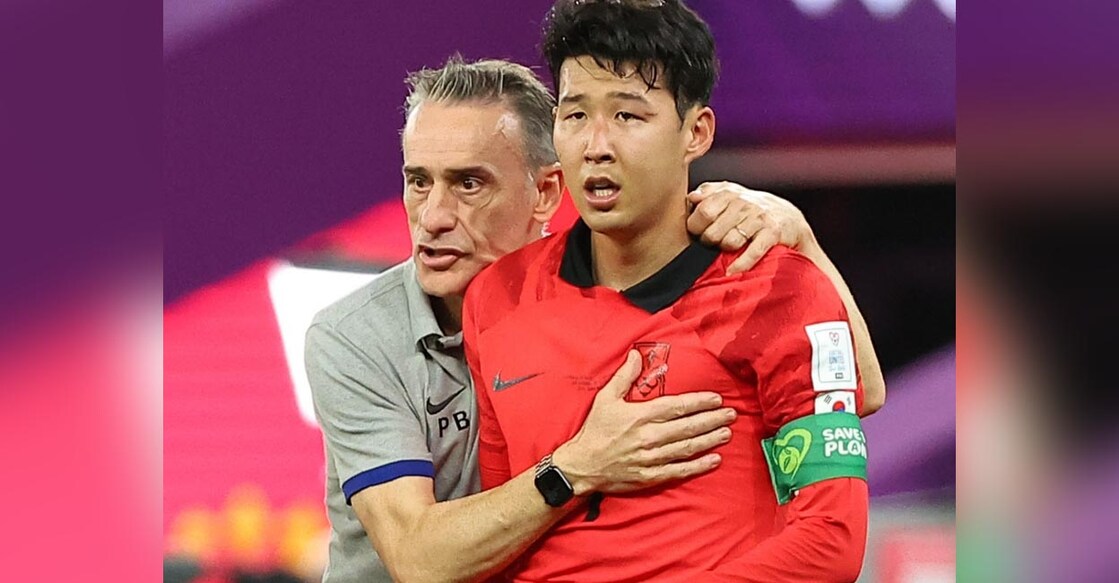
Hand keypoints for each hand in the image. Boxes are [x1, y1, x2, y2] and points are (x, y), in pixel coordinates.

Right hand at [552, 351, 736, 495]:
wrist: (581, 465)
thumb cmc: (594, 430)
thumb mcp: (606, 398)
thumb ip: (624, 376)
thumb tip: (637, 354)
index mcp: (640, 416)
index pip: (677, 407)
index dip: (699, 402)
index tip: (716, 399)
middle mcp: (649, 436)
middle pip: (688, 426)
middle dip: (712, 419)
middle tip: (731, 414)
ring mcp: (652, 458)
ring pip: (688, 447)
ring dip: (709, 439)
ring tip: (727, 433)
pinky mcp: (651, 476)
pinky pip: (680, 470)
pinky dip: (699, 466)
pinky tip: (714, 460)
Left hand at [686, 181, 813, 274]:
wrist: (789, 218)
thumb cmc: (751, 209)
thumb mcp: (730, 194)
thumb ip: (709, 193)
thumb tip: (692, 197)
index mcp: (730, 193)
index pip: (703, 211)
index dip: (696, 226)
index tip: (697, 232)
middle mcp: (744, 203)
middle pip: (713, 230)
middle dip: (709, 241)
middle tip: (712, 244)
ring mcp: (759, 218)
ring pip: (729, 242)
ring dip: (725, 251)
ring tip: (726, 250)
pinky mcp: (772, 233)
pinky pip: (753, 251)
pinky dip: (741, 264)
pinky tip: (732, 271)